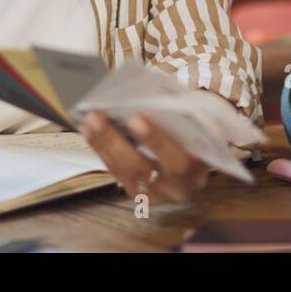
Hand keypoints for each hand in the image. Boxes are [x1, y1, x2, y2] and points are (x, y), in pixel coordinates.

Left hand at [81, 112, 209, 204]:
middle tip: (99, 118)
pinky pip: (119, 175)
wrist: (199, 157)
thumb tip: (143, 97)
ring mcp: (159, 194)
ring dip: (105, 146)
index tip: (137, 117)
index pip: (180, 158)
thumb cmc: (197, 130)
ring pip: (128, 174)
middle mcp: (180, 186)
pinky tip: (90, 132)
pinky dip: (104, 152)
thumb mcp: (197, 122)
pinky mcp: (141, 194)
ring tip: (89, 122)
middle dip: (119, 144)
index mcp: (200, 166)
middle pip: (146, 170)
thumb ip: (180, 116)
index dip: (157, 140)